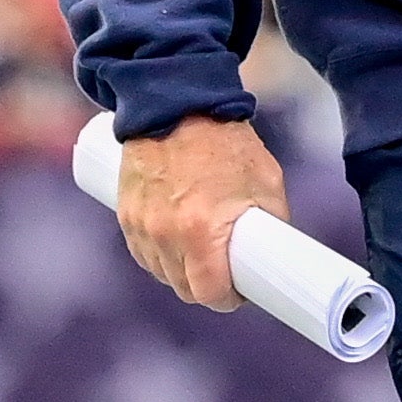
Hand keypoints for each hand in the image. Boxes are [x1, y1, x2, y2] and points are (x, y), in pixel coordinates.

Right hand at [115, 113, 289, 311]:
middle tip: (225, 270)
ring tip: (202, 248)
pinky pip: (143, 253)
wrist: (177, 104)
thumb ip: (271, 221)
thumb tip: (275, 251)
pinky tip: (177, 239)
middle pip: (184, 289)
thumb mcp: (265, 179)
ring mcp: (141, 225)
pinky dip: (160, 254)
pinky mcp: (126, 215)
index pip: (209, 293)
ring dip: (181, 271)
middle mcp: (166, 234)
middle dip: (206, 286)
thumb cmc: (225, 140)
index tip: (239, 291)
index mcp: (201, 229)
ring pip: (162, 273)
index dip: (228, 297)